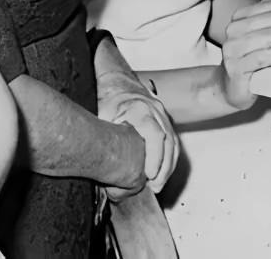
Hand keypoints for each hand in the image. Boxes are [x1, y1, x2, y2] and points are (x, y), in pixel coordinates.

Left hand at [96, 70, 179, 193]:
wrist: (118, 84)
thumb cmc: (109, 100)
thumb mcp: (102, 115)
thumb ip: (104, 135)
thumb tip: (98, 163)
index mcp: (140, 109)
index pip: (155, 135)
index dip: (154, 157)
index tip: (148, 175)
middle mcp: (156, 110)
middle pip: (168, 140)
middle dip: (164, 166)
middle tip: (155, 187)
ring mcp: (163, 114)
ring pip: (173, 141)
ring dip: (169, 165)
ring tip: (160, 184)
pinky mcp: (165, 120)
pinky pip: (173, 140)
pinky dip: (170, 158)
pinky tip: (163, 173)